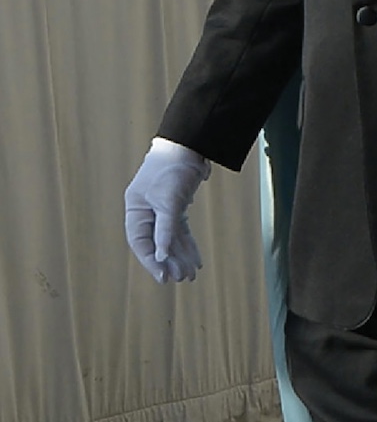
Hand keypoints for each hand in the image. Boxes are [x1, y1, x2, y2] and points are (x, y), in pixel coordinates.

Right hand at [124, 137, 210, 283]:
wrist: (190, 144)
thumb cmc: (173, 169)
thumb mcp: (169, 200)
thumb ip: (165, 228)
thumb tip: (161, 256)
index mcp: (136, 210)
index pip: (141, 242)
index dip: (151, 261)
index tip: (164, 276)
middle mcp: (146, 211)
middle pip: (156, 243)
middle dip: (170, 261)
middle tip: (183, 278)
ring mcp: (162, 209)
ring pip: (170, 239)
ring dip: (181, 255)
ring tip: (192, 274)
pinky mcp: (177, 206)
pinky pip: (180, 230)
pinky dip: (188, 244)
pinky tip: (195, 258)